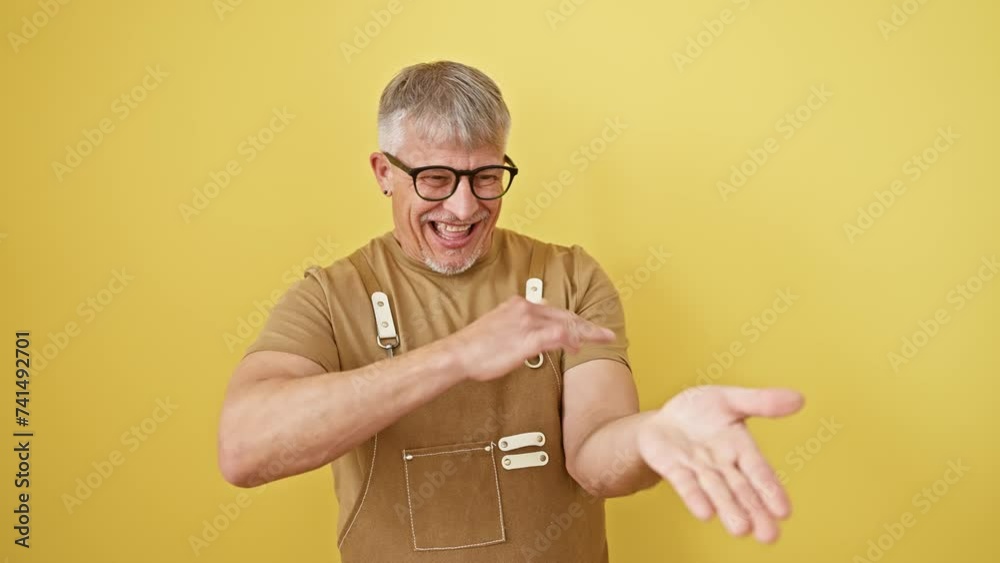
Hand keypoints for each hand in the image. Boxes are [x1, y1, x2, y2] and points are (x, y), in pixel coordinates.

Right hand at [444, 296, 615, 381]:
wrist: (458, 354)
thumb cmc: (476, 346)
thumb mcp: (500, 328)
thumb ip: (519, 325)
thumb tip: (535, 331)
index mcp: (519, 304)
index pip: (554, 310)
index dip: (573, 320)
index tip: (586, 327)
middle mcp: (526, 308)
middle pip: (565, 315)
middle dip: (587, 325)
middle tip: (606, 334)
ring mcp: (528, 322)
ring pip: (566, 324)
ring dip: (586, 333)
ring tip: (601, 340)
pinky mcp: (527, 338)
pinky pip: (558, 336)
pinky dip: (571, 340)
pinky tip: (578, 347)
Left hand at [637, 385, 803, 542]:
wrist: (664, 419)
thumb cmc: (701, 412)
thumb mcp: (730, 399)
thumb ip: (761, 402)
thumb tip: (799, 398)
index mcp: (740, 448)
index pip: (759, 471)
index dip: (771, 489)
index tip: (784, 512)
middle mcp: (722, 465)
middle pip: (741, 490)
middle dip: (754, 511)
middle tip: (769, 535)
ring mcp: (697, 469)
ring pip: (716, 491)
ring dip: (728, 509)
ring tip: (740, 530)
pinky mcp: (673, 469)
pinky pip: (685, 483)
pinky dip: (694, 497)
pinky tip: (705, 513)